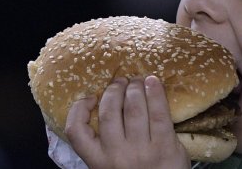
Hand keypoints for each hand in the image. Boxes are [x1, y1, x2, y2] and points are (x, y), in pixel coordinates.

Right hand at [65, 76, 189, 168]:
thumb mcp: (111, 166)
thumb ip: (106, 143)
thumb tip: (105, 105)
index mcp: (98, 161)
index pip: (76, 132)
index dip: (79, 109)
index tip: (90, 98)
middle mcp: (116, 156)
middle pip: (109, 112)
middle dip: (114, 90)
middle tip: (121, 81)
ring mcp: (141, 151)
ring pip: (133, 108)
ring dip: (135, 88)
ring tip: (137, 81)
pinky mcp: (165, 147)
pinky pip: (159, 114)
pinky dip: (156, 93)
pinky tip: (153, 82)